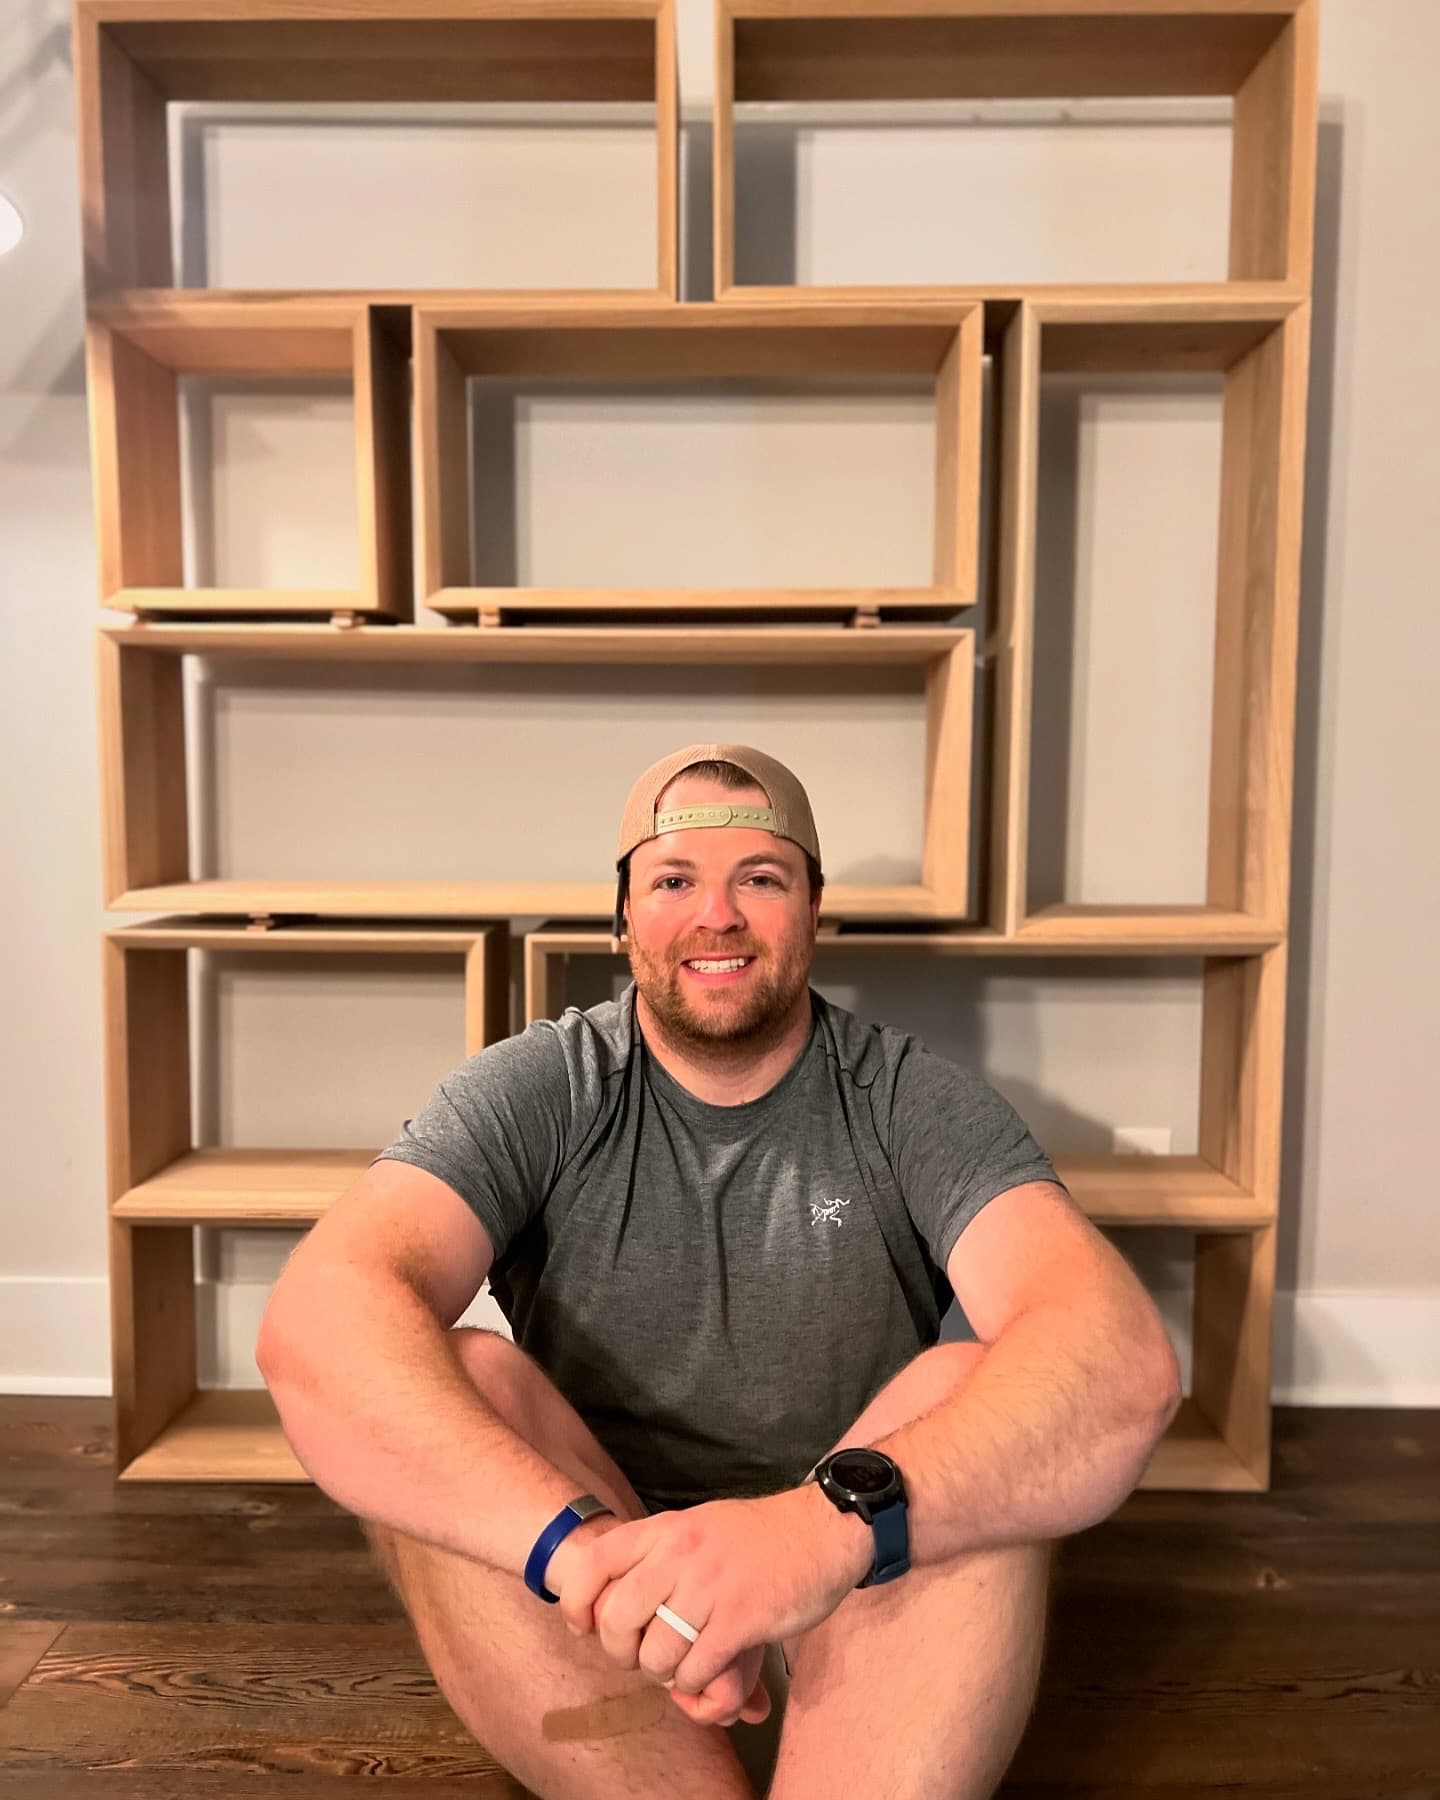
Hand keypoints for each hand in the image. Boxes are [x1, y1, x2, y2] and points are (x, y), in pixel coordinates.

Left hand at [546, 1515, 766, 1725]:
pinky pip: (694, 1670)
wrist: (822, 1531)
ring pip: (655, 1654)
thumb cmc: (759, 1536)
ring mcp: (709, 1587)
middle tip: (640, 1657)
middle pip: (617, 1619)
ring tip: (681, 1664)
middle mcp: (680, 1553)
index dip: (577, 1602)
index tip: (583, 1628)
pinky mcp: (739, 1620)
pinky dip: (694, 1683)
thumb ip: (659, 1553)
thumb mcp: (699, 1526)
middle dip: (620, 1652)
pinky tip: (708, 1669)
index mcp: (667, 1528)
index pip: (596, 1562)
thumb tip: (615, 1594)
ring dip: (663, 1673)